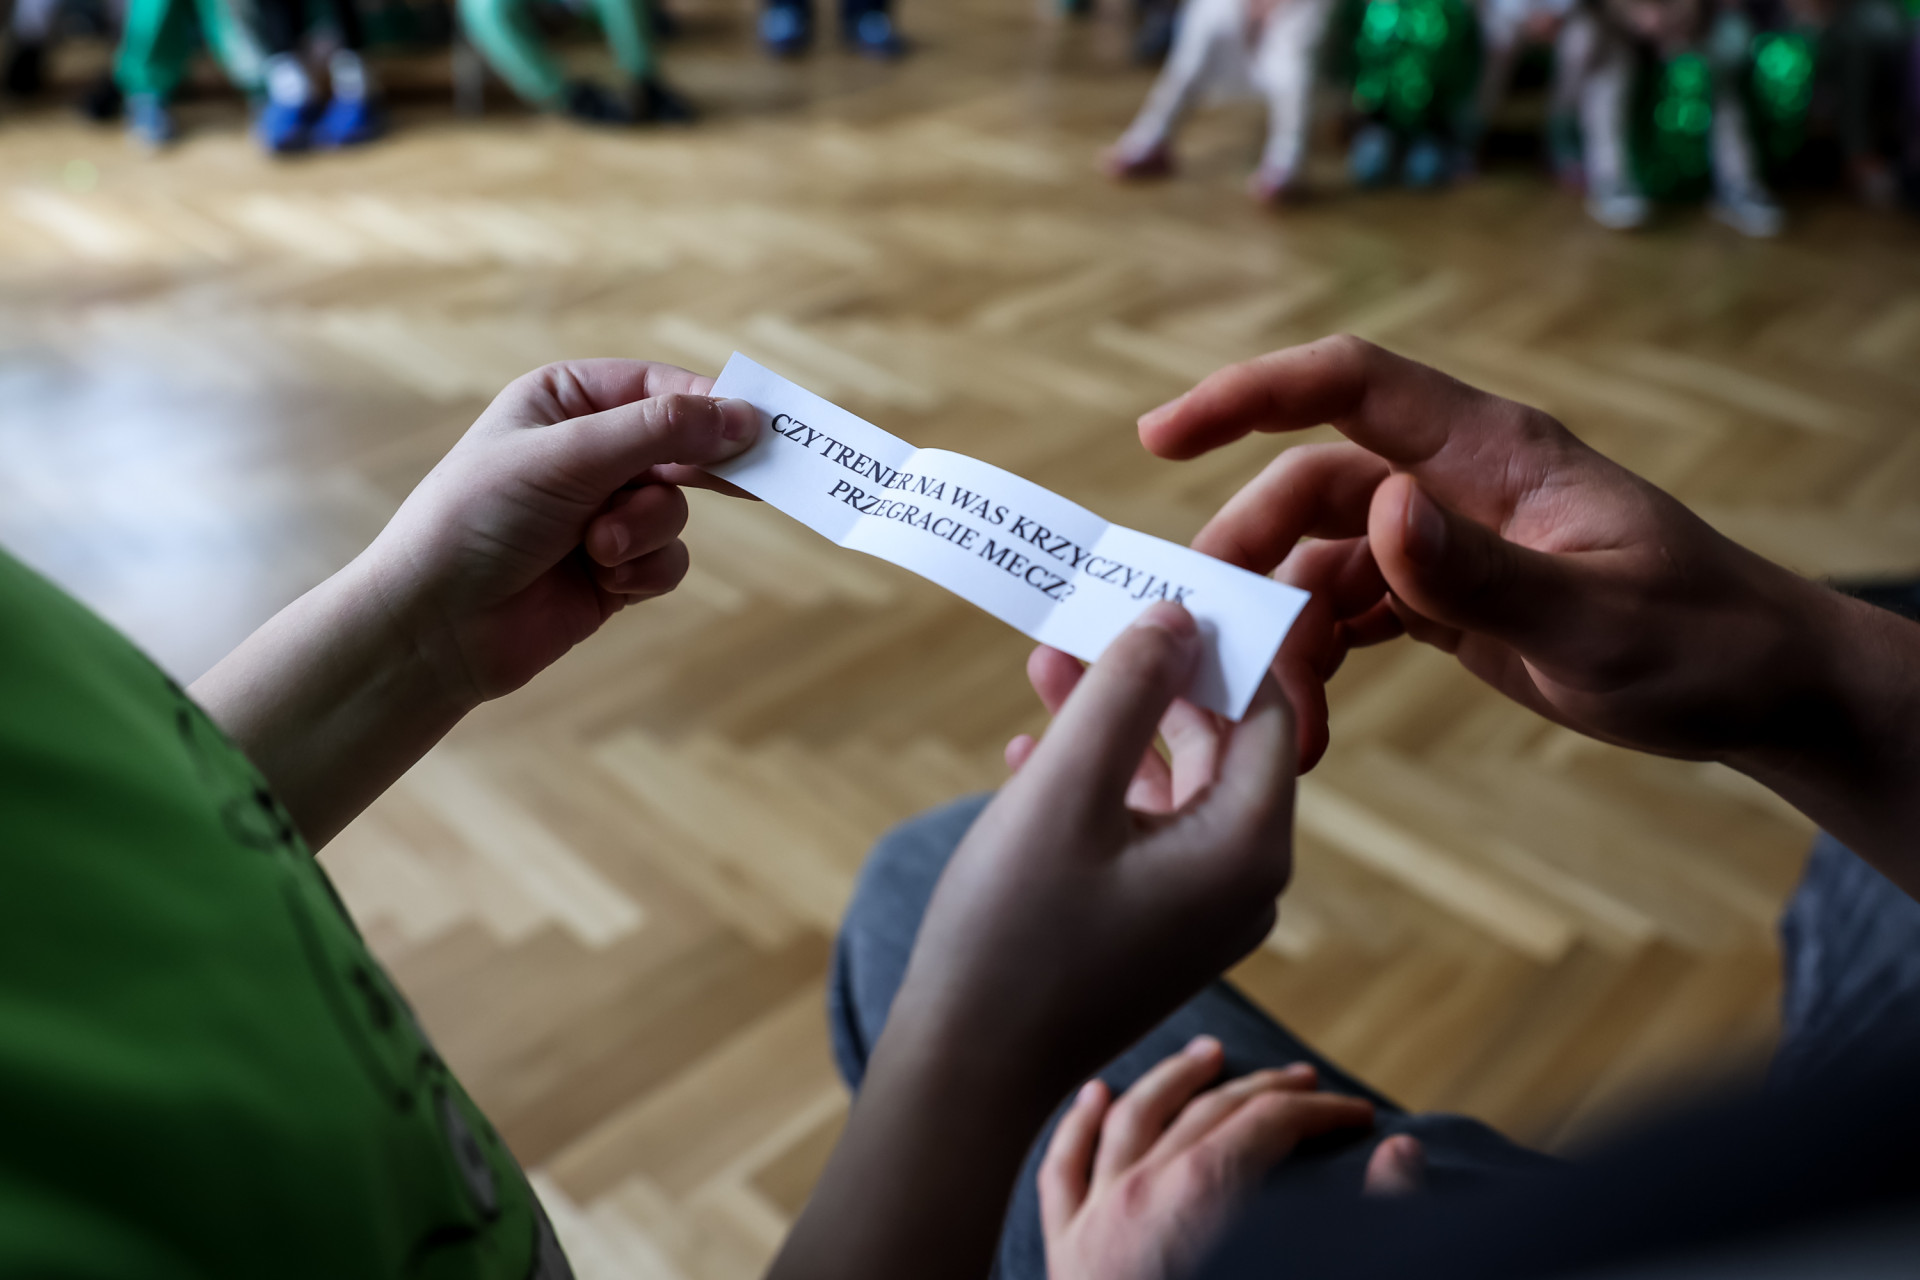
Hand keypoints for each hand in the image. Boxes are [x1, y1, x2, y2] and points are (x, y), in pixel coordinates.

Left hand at [192, 359, 755, 847]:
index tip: (761, 429)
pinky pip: (667, 560)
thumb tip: (746, 416)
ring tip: (600, 548)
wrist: (436, 625)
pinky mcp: (613, 569)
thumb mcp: (570, 457)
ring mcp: (602, 513)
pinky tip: (605, 580)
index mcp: (566, 402)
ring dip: (647, 531)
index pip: (661, 389)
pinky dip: (643, 571)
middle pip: (682, 447)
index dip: (712, 407)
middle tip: (768, 478)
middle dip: (703, 470)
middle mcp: (588, 451)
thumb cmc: (479, 519)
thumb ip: (661, 432)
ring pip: (677, 510)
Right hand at [772, 605, 1297, 1279]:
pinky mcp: (1152, 925)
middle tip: (1090, 616)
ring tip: (1044, 670)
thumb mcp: (1067, 788)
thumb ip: (1124, 690)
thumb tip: (1176, 614)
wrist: (968, 1069)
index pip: (1268, 707)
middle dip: (1150, 676)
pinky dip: (1094, 783)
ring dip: (1111, 723)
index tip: (1166, 581)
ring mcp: (1198, 908)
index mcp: (1248, 844)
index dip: (1221, 638)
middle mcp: (1242, 877)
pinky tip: (1028, 753)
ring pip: (1169, 782)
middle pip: (1216, 741)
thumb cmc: (1015, 930)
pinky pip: (1140, 829)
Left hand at [1043, 1037, 1421, 1279]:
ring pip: (1129, 1118)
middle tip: (1307, 1084)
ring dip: (1172, 1078)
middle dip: (1265, 1091)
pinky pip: (1063, 1169)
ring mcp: (1092, 1221)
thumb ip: (1372, 1225)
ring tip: (1207, 1053)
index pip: (1269, 1122)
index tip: (1363, 1118)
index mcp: (1202, 1197)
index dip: (1323, 1112)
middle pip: (1208, 1111)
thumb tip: (1403, 1158)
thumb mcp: (1314, 1270)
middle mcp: (1138, 1192)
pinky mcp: (1063, 1255)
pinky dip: (1079, 1124)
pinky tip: (1096, 1094)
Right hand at [1137, 335, 1919, 894]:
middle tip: (1211, 639)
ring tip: (1276, 714)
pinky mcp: (1443, 598)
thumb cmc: (1702, 640)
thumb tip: (1380, 511)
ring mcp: (1445, 541)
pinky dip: (1316, 658)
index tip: (1161, 438)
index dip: (1248, 395)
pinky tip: (1309, 717)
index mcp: (1492, 453)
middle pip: (1312, 488)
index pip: (1350, 386)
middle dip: (1249, 555)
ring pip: (1319, 559)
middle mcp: (1454, 483)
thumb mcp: (1598, 619)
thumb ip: (1485, 572)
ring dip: (1282, 628)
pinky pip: (1348, 611)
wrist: (1754, 688)